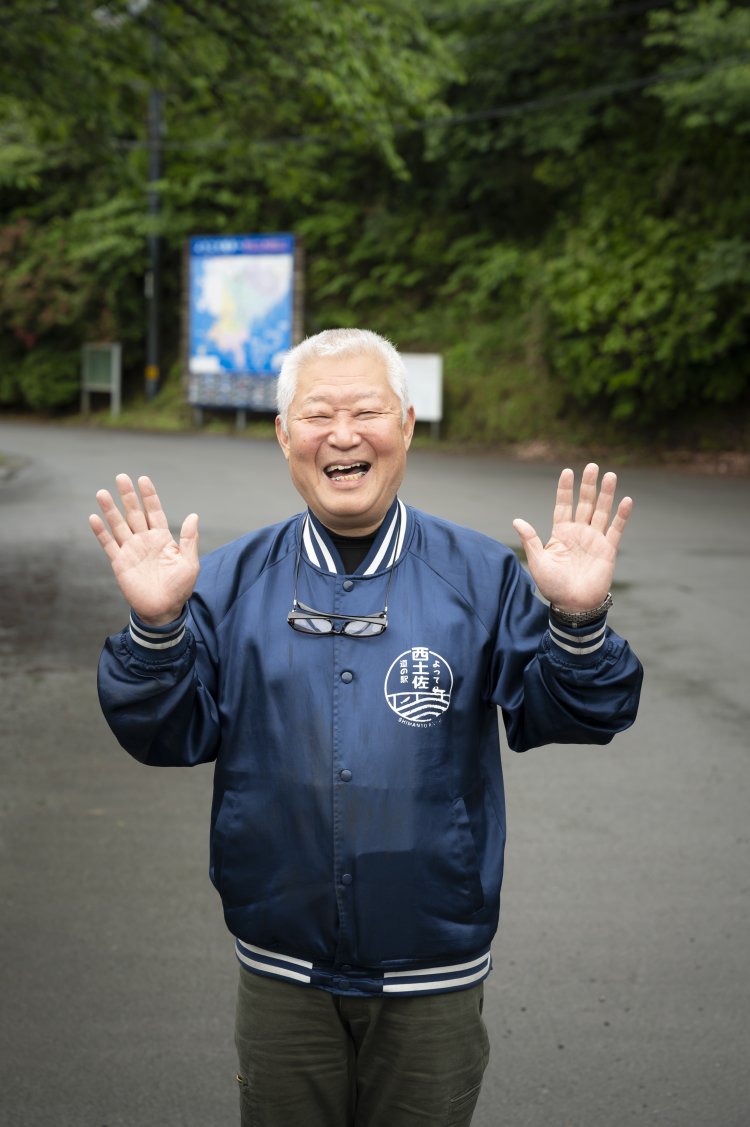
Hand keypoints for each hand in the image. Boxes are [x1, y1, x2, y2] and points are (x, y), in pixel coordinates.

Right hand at [89, 474, 199, 624]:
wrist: (163, 609)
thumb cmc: (179, 587)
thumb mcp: (189, 562)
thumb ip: (189, 539)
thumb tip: (193, 515)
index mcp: (162, 538)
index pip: (155, 512)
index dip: (149, 496)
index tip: (143, 479)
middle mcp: (145, 540)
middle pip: (135, 513)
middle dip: (128, 496)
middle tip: (121, 477)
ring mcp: (131, 550)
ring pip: (119, 525)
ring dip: (110, 510)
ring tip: (102, 493)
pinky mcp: (120, 562)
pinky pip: (109, 544)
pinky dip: (101, 532)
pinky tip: (94, 518)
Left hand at [512, 463, 631, 610]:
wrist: (573, 605)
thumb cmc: (553, 586)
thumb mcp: (538, 561)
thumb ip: (531, 539)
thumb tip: (517, 520)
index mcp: (561, 533)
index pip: (563, 506)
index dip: (565, 489)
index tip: (567, 471)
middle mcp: (579, 533)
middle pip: (584, 503)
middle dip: (588, 485)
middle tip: (591, 466)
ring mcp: (595, 540)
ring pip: (602, 511)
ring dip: (606, 494)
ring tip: (610, 475)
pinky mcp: (608, 550)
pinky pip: (616, 529)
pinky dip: (622, 516)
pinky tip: (626, 500)